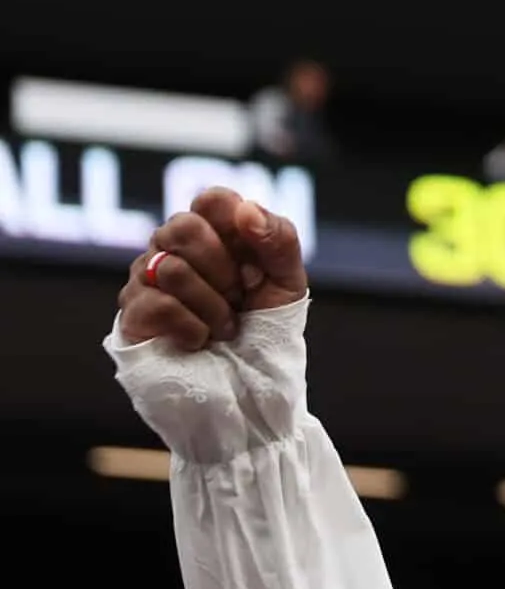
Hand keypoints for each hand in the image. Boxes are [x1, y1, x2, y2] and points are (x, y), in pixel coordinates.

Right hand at [117, 188, 307, 351]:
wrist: (250, 389)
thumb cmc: (265, 333)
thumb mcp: (287, 284)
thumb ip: (278, 239)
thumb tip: (246, 209)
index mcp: (212, 236)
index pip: (213, 200)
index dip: (236, 225)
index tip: (254, 261)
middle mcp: (172, 249)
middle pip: (183, 226)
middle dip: (223, 271)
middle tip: (237, 300)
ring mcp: (146, 279)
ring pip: (170, 269)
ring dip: (214, 308)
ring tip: (224, 329)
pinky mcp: (133, 314)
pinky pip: (159, 305)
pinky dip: (193, 329)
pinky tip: (200, 341)